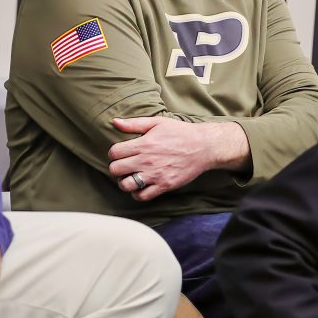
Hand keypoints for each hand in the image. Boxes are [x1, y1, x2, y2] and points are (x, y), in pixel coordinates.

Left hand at [107, 116, 250, 199]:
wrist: (203, 147)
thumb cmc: (180, 133)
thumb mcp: (156, 123)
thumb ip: (133, 124)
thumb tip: (114, 122)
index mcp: (143, 144)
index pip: (114, 153)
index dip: (114, 153)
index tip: (120, 153)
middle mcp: (146, 161)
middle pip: (116, 169)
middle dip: (116, 167)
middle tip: (124, 165)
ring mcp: (155, 175)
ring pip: (126, 185)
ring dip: (124, 182)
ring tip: (130, 177)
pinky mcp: (164, 185)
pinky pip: (142, 196)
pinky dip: (137, 193)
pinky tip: (140, 186)